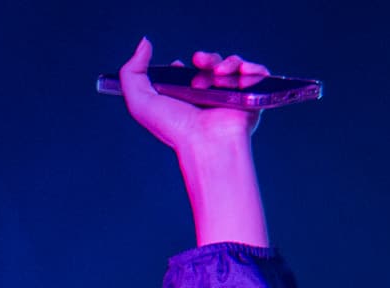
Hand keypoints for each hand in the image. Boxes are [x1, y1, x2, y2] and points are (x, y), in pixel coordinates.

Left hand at [117, 40, 269, 155]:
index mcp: (183, 99)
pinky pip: (257, 73)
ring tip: (220, 73)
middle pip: (211, 64)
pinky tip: (239, 75)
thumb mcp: (140, 101)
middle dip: (207, 58)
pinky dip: (252, 68)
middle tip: (200, 63)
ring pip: (233, 65)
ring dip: (227, 61)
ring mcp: (229, 96)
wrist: (204, 142)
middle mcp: (206, 97)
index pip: (186, 74)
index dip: (182, 67)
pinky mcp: (250, 97)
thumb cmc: (173, 127)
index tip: (177, 66)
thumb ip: (132, 72)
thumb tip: (145, 44)